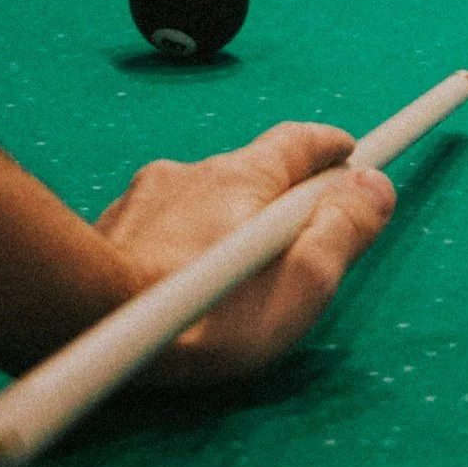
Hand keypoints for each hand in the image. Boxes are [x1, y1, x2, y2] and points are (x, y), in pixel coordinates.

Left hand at [97, 122, 394, 384]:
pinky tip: (178, 284)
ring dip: (222, 225)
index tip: (351, 156)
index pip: (299, 140)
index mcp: (243, 176)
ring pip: (201, 203)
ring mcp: (143, 199)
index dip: (331, 148)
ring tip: (228, 277)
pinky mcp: (110, 229)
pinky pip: (160, 227)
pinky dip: (180, 246)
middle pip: (250, 174)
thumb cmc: (209, 315)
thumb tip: (374, 185)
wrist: (93, 326)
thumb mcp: (301, 282)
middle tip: (295, 236)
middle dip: (277, 197)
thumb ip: (343, 230)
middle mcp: (191, 172)